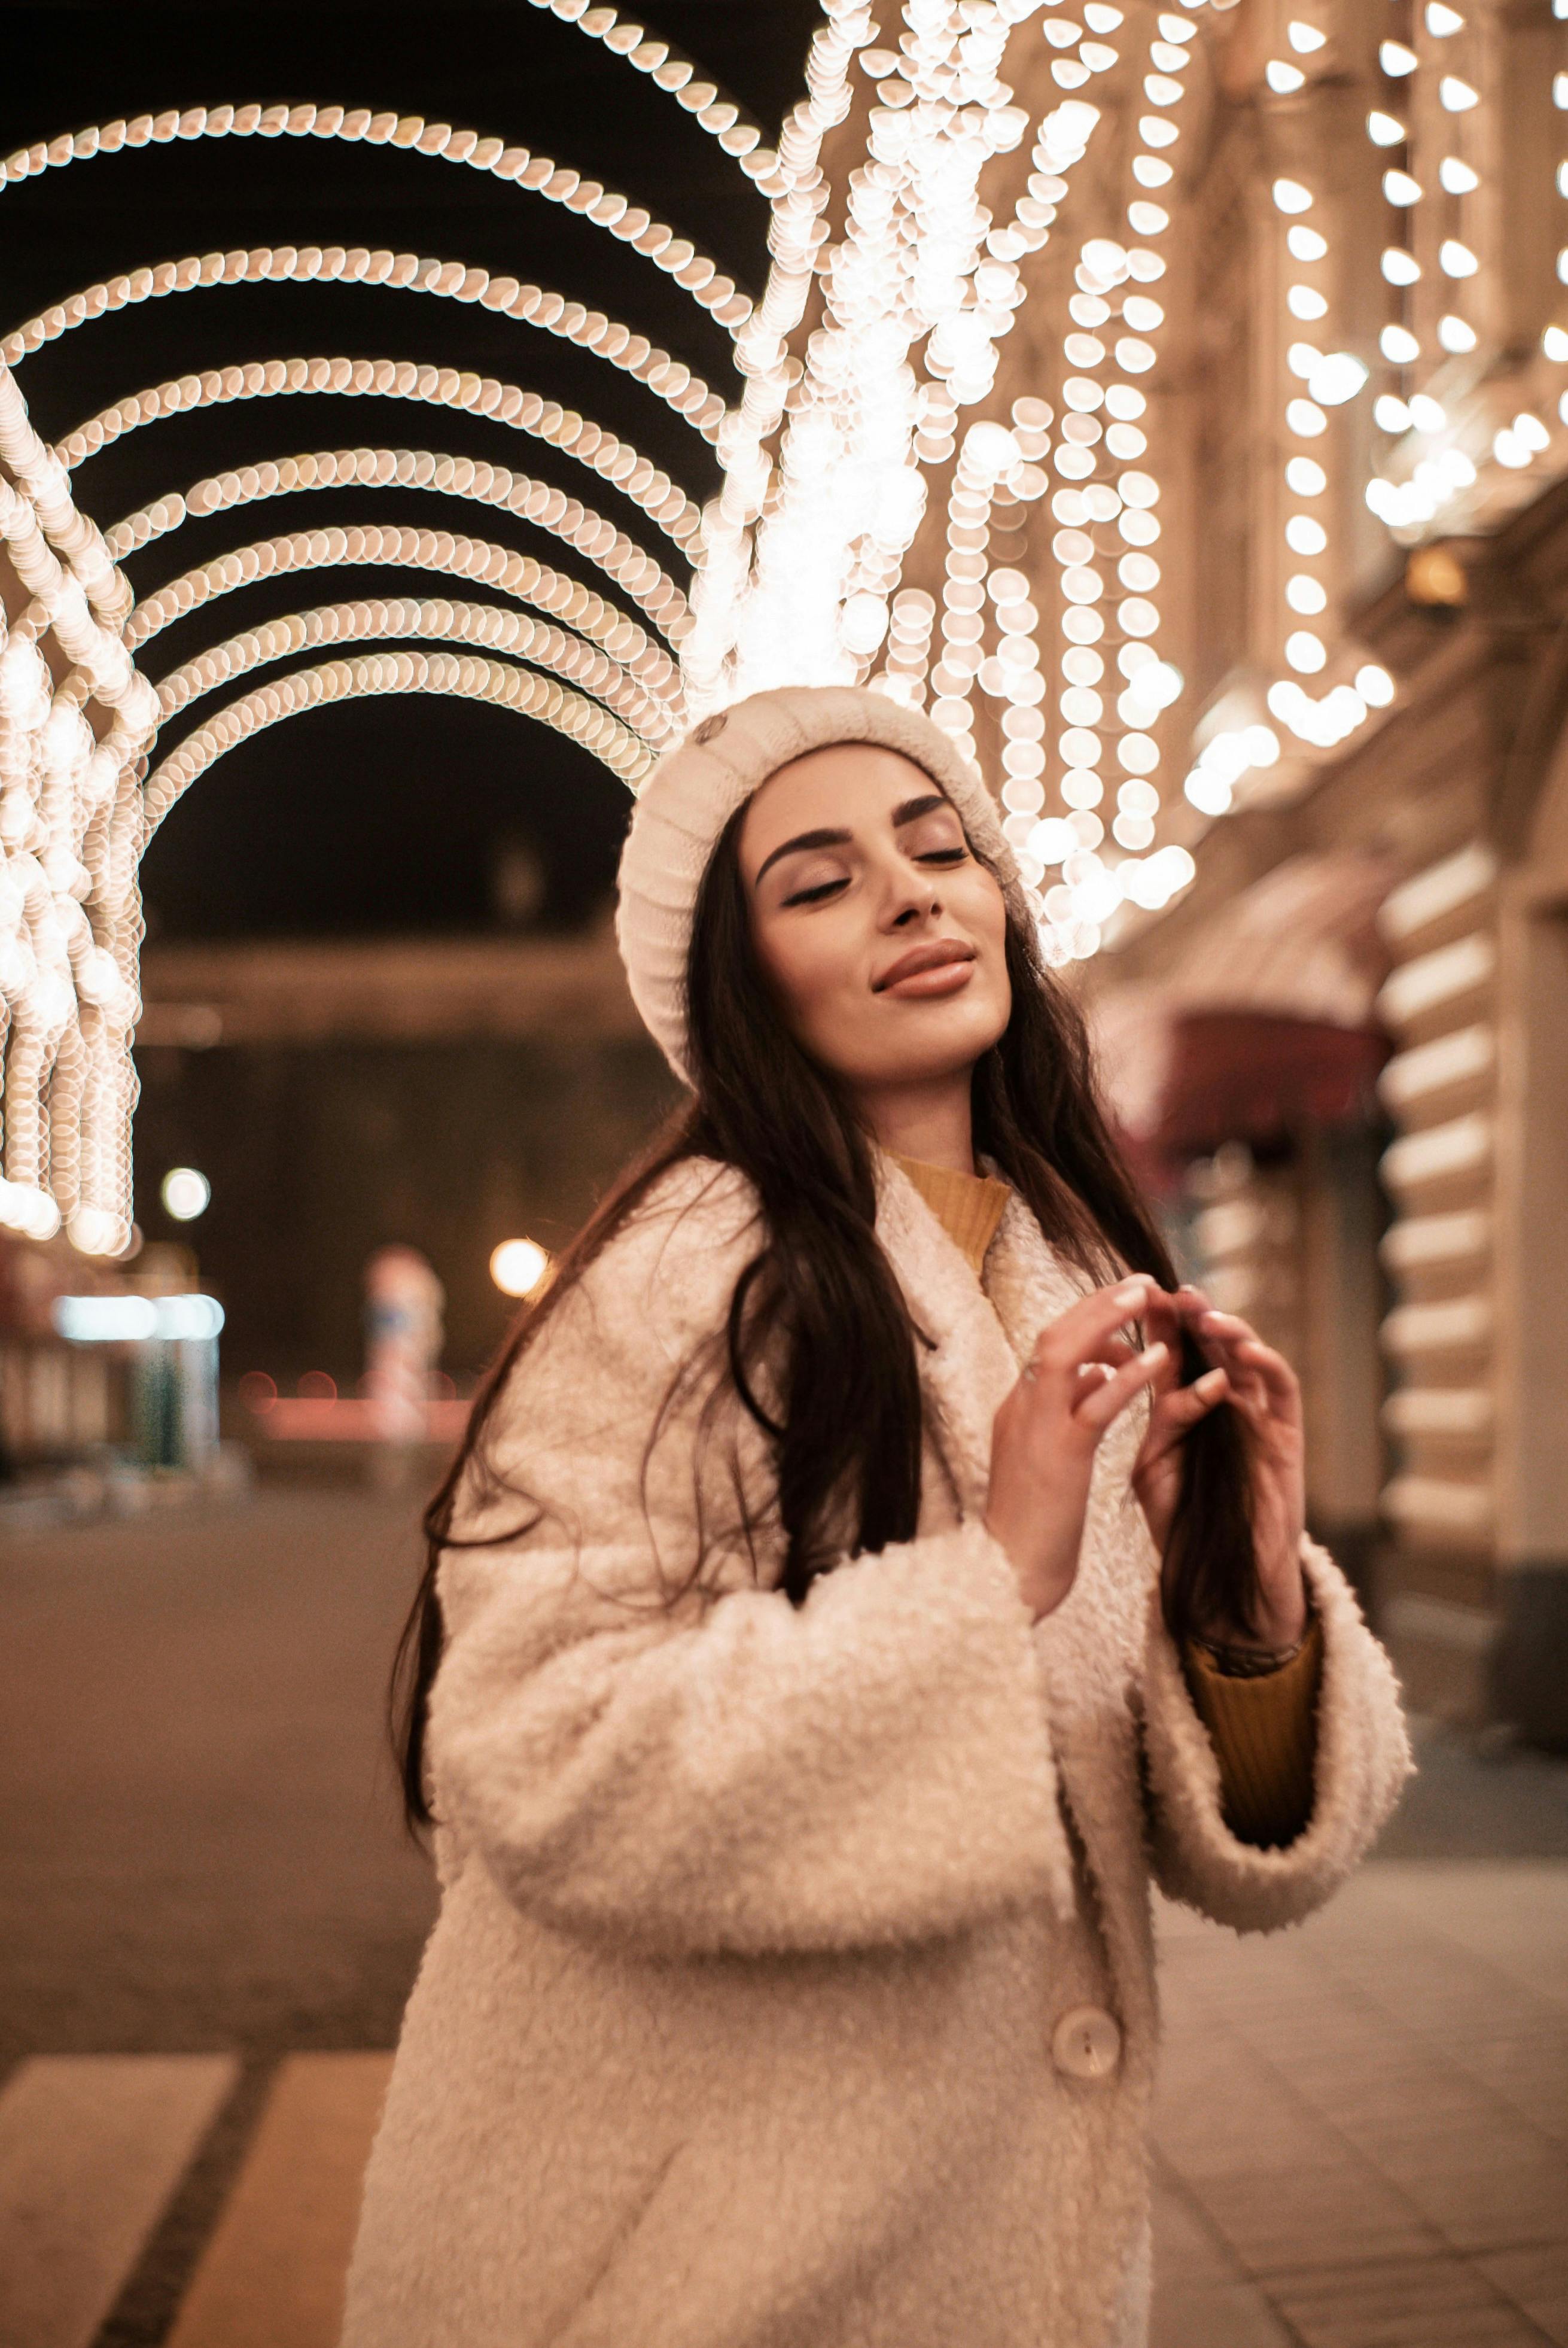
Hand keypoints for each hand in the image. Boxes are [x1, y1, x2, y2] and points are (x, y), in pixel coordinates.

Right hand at [985, 1276, 1167, 1622]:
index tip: (1124, 1301)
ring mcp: (1037, 1428)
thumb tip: (1099, 1370)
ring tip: (1147, 1298)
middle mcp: (1021, 1408)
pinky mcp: (1061, 1455)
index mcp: (1018, 1408)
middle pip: (1054, 1334)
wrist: (1009, 1574)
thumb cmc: (1032, 1524)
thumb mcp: (1050, 1456)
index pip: (1051, 1344)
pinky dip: (1126, 1377)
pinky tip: (1158, 1361)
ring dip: (1108, 1320)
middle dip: (1098, 1303)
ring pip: (1067, 1354)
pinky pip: (1095, 1404)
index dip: (1089, 1316)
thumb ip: (1070, 1409)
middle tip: (1141, 1283)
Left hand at [1132, 1287, 1308, 1650]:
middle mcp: (1224, 1405)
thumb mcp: (1153, 1467)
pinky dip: (1267, 1366)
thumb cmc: (1182, 1524)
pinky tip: (1245, 1351)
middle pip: (1213, 1348)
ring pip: (1249, 1359)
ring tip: (1208, 1316)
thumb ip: (1156, 1422)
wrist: (1219, 1577)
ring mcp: (1257, 1417)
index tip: (1141, 1296)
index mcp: (1185, 1409)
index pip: (1174, 1355)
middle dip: (1197, 1317)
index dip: (1161, 1324)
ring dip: (1231, 1333)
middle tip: (1179, 1293)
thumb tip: (1155, 1378)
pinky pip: (1281, 1391)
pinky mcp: (1285, 1436)